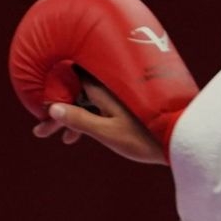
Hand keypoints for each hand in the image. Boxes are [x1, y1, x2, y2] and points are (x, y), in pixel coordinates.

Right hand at [31, 80, 166, 164]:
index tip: (39, 110)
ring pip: (86, 101)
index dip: (52, 93)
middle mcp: (111, 86)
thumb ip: (80, 121)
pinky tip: (78, 138)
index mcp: (105, 88)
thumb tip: (52, 109)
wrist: (181, 140)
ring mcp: (120, 95)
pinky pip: (99, 107)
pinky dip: (87, 119)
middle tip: (40, 133)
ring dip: (71, 118)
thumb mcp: (108, 133)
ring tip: (60, 139)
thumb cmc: (146, 137)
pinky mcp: (127, 104)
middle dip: (57, 111)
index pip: (70, 81)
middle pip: (76, 92)